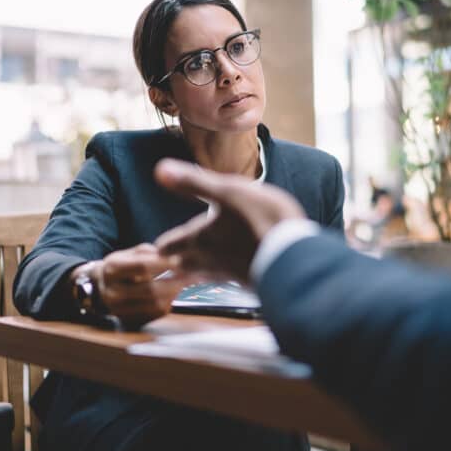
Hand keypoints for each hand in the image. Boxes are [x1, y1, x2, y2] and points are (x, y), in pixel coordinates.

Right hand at [75, 244, 191, 328]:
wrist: (100, 289)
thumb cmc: (119, 268)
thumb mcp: (127, 254)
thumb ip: (147, 253)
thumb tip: (170, 255)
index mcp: (112, 270)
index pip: (142, 267)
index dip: (163, 264)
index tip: (180, 260)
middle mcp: (112, 292)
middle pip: (150, 289)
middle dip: (174, 281)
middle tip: (189, 274)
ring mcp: (119, 310)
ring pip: (155, 304)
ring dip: (174, 293)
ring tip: (183, 283)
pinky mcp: (128, 321)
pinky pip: (155, 314)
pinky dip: (168, 303)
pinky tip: (173, 293)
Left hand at [152, 159, 305, 282]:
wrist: (295, 256)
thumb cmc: (262, 220)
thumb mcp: (228, 191)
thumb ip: (193, 182)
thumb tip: (159, 169)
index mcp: (201, 237)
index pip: (171, 243)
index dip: (163, 244)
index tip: (155, 247)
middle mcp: (210, 259)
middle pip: (183, 264)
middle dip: (173, 262)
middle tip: (165, 263)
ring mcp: (230, 273)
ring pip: (202, 274)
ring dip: (192, 272)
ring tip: (186, 272)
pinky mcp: (248, 281)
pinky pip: (226, 278)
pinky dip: (218, 275)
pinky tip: (226, 273)